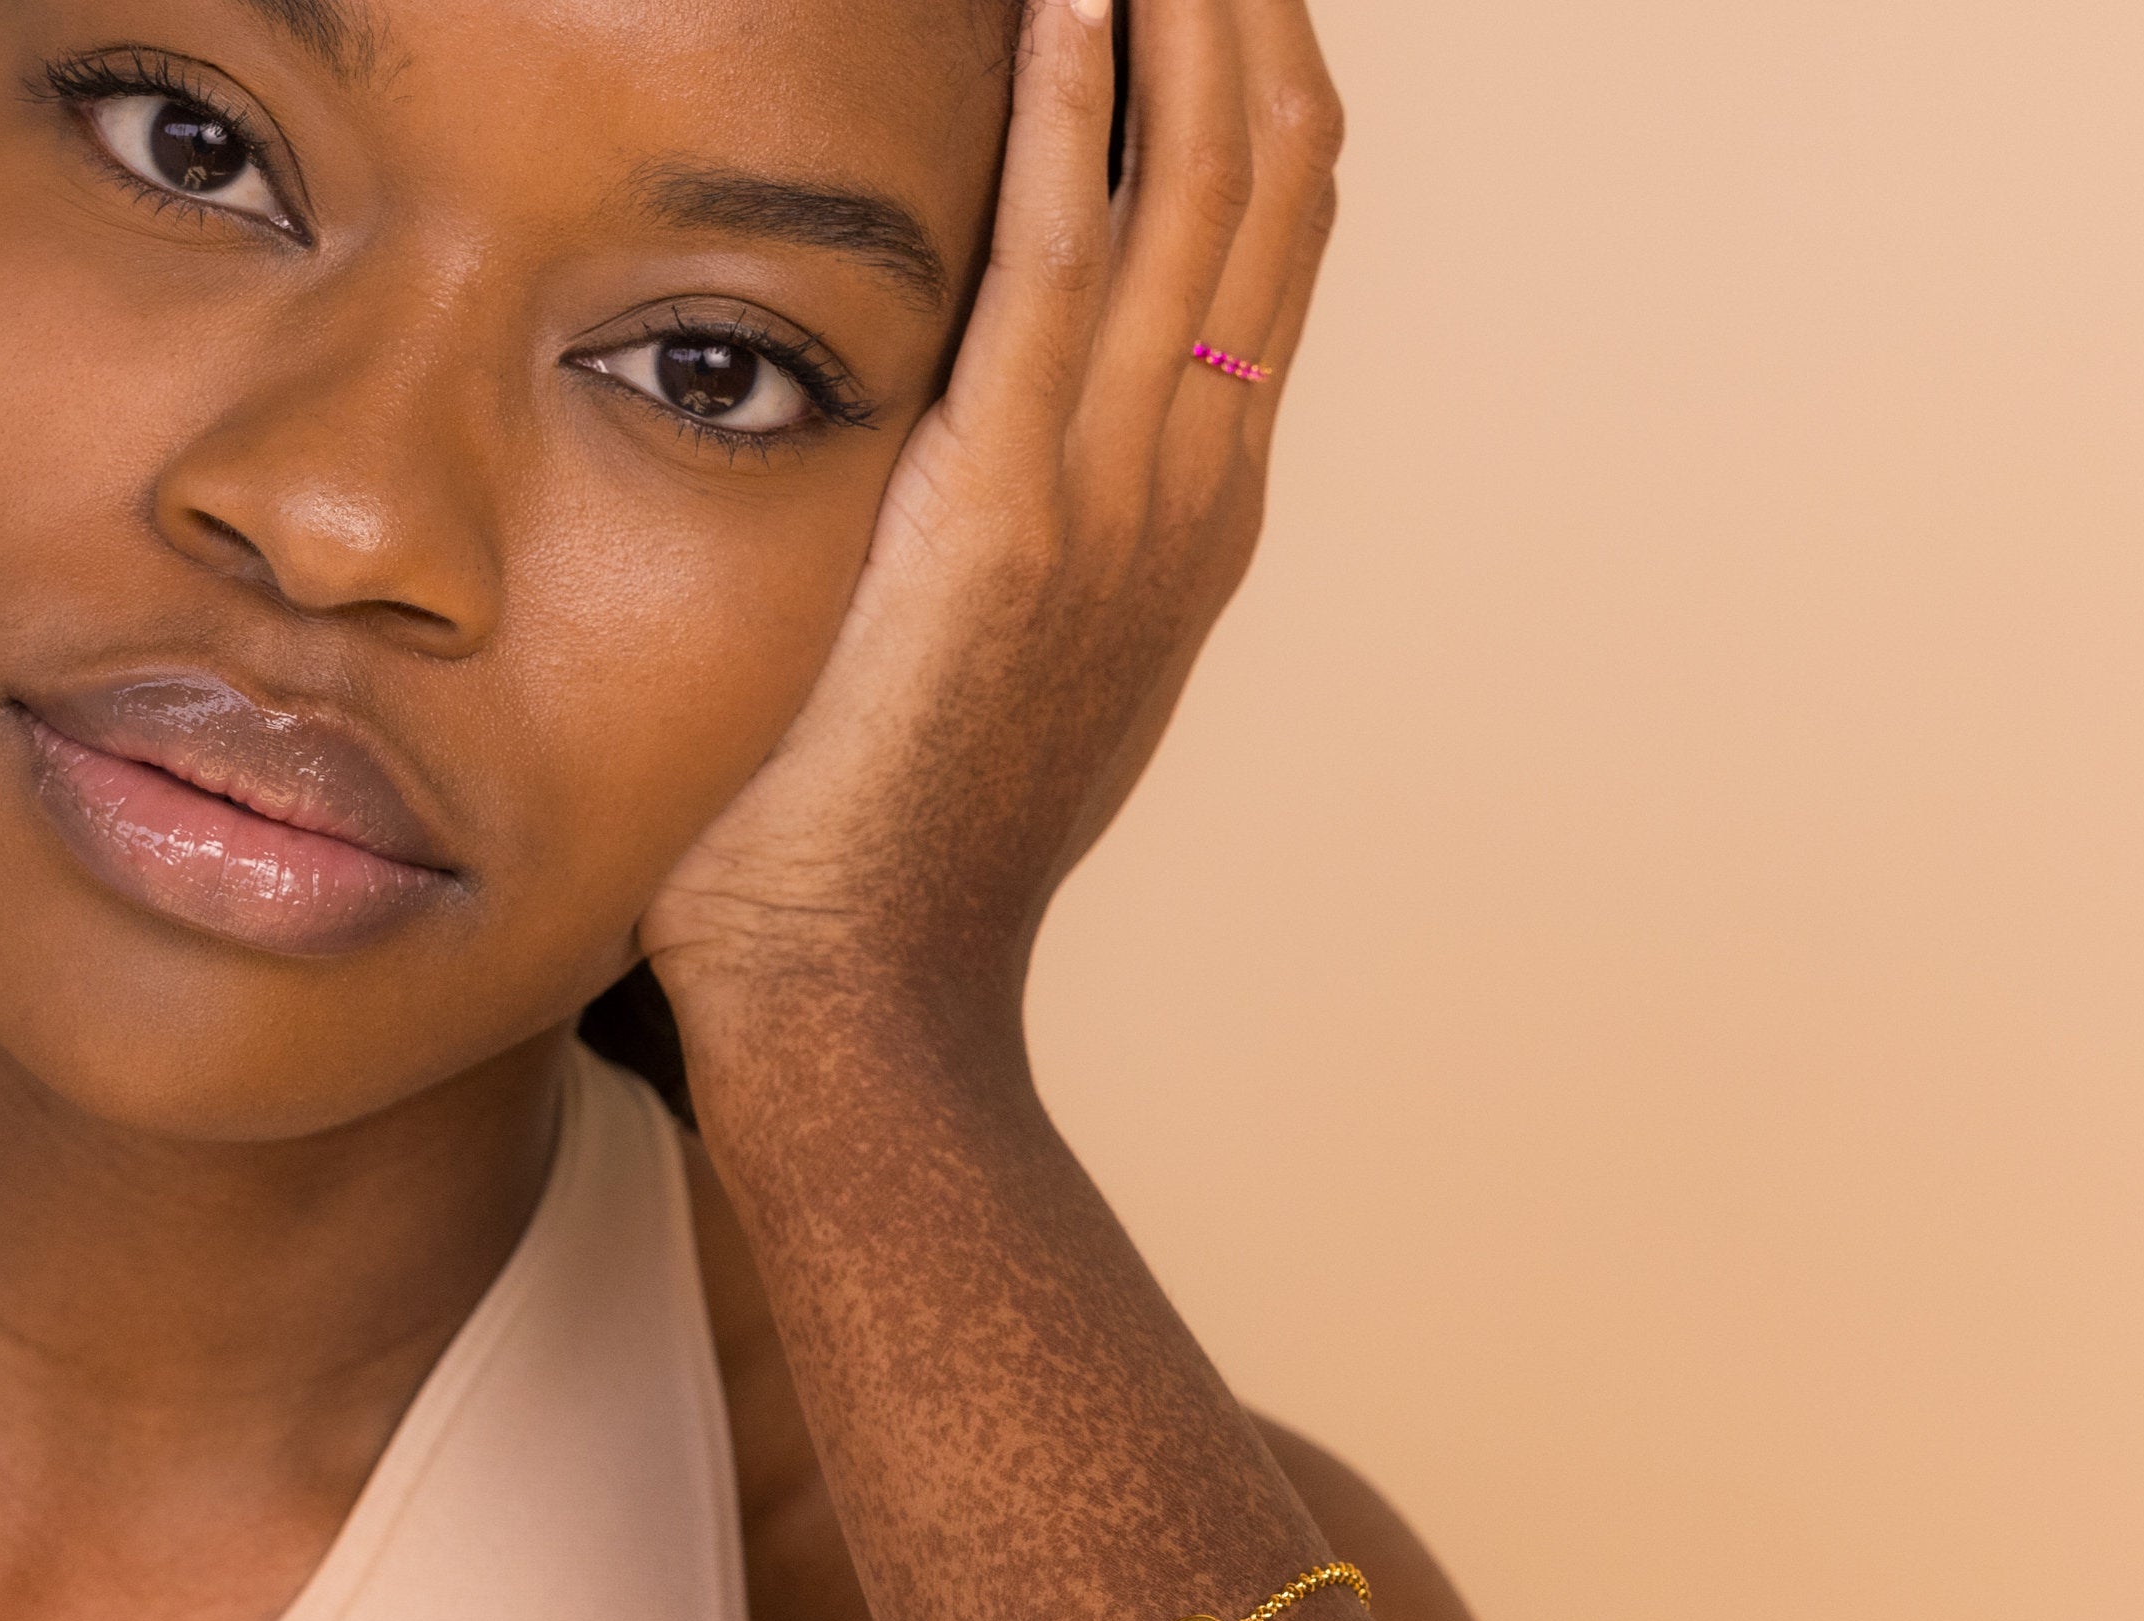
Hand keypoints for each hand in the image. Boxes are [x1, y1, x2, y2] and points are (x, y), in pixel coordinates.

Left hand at [642, 0, 1340, 1089]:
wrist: (871, 1000)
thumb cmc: (890, 859)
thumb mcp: (998, 672)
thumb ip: (1021, 548)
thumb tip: (963, 464)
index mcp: (1190, 523)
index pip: (1265, 247)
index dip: (1252, 86)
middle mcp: (1187, 493)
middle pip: (1272, 183)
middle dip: (1244, 8)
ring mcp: (1114, 505)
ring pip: (1202, 193)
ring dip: (1182, 13)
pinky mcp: (1002, 518)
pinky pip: (1055, 267)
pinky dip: (1069, 113)